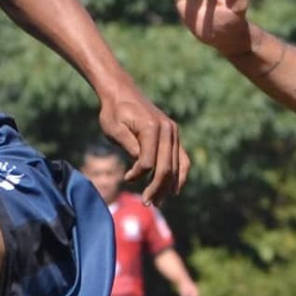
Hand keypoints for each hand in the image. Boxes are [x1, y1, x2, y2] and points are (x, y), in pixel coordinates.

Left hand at [97, 83, 189, 203]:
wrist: (122, 92)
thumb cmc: (113, 112)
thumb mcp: (114, 129)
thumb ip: (129, 147)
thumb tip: (142, 168)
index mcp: (151, 127)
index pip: (149, 161)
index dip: (138, 175)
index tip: (126, 178)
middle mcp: (167, 130)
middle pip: (166, 167)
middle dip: (157, 188)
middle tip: (147, 204)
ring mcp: (173, 133)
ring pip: (177, 166)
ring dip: (169, 186)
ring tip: (159, 201)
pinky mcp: (174, 136)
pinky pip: (182, 159)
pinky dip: (179, 175)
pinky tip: (173, 190)